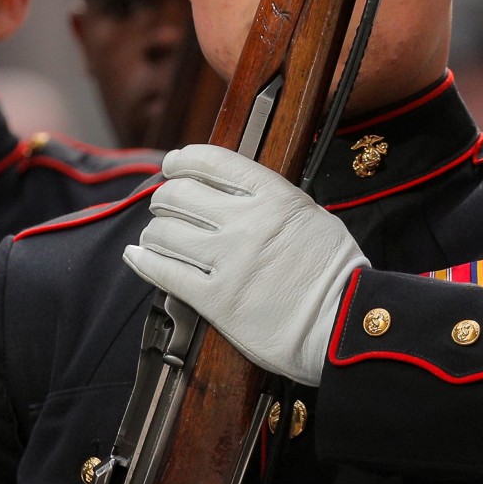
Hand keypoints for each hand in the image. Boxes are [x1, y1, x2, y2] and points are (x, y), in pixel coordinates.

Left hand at [123, 145, 366, 387]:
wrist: (345, 323)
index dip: (184, 160)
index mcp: (274, 195)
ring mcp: (229, 261)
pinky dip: (144, 261)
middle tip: (164, 207)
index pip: (212, 162)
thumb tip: (230, 190)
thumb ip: (269, 200)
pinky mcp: (217, 299)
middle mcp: (247, 222)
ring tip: (155, 237)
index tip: (173, 165)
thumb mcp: (310, 216)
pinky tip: (137, 256)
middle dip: (165, 198)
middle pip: (180, 194)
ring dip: (153, 232)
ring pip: (165, 232)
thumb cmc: (333, 274)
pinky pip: (165, 272)